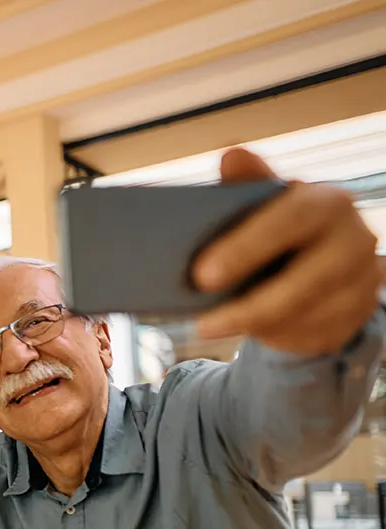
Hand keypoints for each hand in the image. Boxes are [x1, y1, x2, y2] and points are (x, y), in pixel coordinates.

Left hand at [192, 148, 381, 354]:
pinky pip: (316, 334)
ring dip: (257, 326)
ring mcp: (363, 279)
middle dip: (251, 304)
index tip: (201, 276)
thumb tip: (232, 155)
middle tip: (202, 322)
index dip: (247, 248)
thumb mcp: (263, 204)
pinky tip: (246, 334)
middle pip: (308, 279)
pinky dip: (277, 337)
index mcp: (328, 202)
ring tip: (211, 328)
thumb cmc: (280, 227)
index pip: (294, 219)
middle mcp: (355, 239)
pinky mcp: (358, 312)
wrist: (320, 259)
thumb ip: (247, 184)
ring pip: (310, 313)